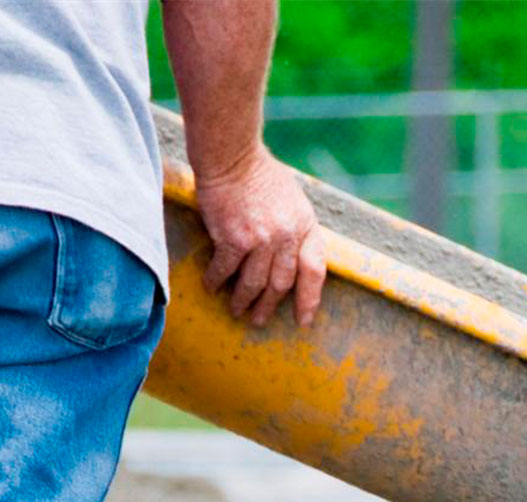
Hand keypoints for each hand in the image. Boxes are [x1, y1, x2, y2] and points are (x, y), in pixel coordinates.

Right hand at [195, 145, 325, 326]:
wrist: (232, 156)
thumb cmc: (260, 176)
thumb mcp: (293, 201)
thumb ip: (296, 230)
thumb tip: (293, 262)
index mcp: (305, 226)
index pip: (315, 270)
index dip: (310, 299)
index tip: (303, 319)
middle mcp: (286, 236)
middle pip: (281, 284)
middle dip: (269, 306)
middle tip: (259, 320)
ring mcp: (261, 239)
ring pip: (254, 283)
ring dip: (243, 301)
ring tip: (237, 310)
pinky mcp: (233, 238)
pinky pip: (225, 270)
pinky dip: (217, 281)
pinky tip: (211, 286)